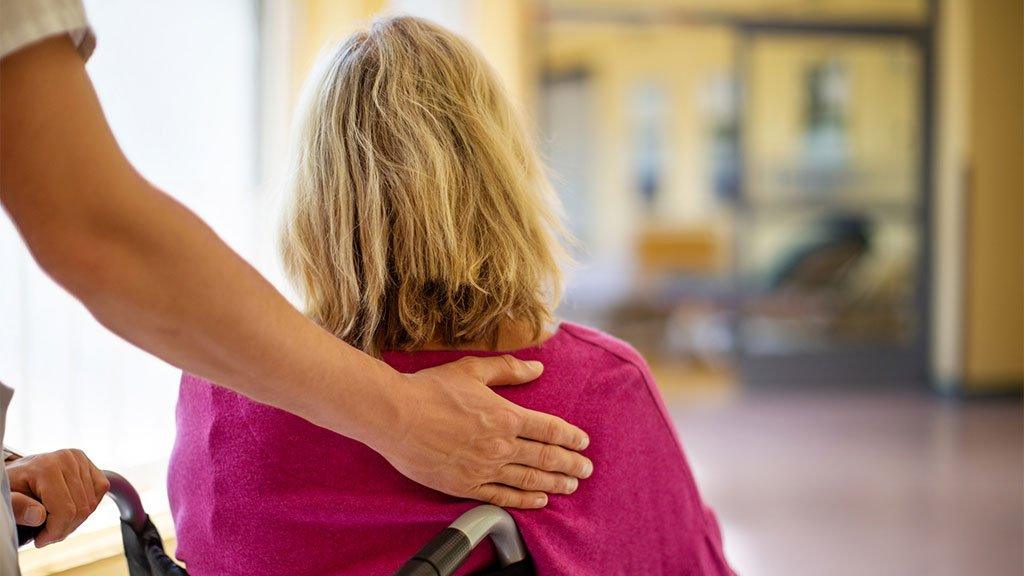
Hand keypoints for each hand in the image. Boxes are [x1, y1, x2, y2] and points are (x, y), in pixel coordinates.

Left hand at [6, 449, 109, 546]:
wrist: (19, 473)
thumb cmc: (12, 488)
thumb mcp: (6, 498)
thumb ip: (18, 507)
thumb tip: (40, 516)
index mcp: (46, 466)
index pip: (65, 510)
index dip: (55, 532)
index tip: (39, 540)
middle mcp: (68, 458)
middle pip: (81, 509)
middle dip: (65, 529)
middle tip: (47, 534)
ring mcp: (81, 460)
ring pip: (92, 504)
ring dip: (75, 520)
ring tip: (55, 521)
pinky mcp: (90, 464)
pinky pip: (101, 491)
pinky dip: (88, 506)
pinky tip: (70, 507)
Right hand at [369, 355, 592, 508]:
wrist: (395, 416)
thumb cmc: (430, 389)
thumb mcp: (472, 369)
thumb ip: (508, 369)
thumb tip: (537, 368)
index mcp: (505, 416)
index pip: (549, 429)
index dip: (570, 436)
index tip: (583, 441)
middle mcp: (500, 445)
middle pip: (546, 457)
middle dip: (571, 464)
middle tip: (587, 469)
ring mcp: (484, 468)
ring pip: (530, 480)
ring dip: (555, 483)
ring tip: (571, 486)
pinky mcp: (465, 485)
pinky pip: (503, 497)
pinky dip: (525, 501)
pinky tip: (540, 500)